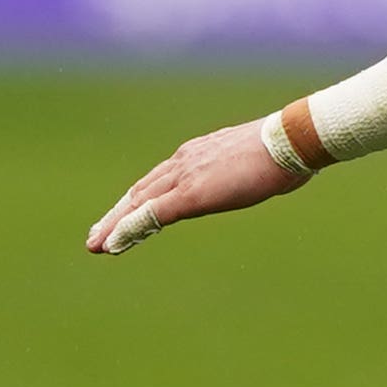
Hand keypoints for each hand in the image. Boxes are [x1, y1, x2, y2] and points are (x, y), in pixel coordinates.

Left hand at [85, 120, 307, 254]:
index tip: (126, 214)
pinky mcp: (189, 195)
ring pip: (136, 203)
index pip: (159, 179)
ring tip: (95, 245)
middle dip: (117, 214)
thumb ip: (247, 172)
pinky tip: (110, 245)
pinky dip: (126, 230)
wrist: (291, 141)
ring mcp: (184, 176)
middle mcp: (183, 161)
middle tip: (97, 234)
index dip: (139, 199)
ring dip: (113, 225)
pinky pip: (149, 215)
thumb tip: (262, 177)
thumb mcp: (258, 162)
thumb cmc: (286, 149)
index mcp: (198, 153)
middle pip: (140, 191)